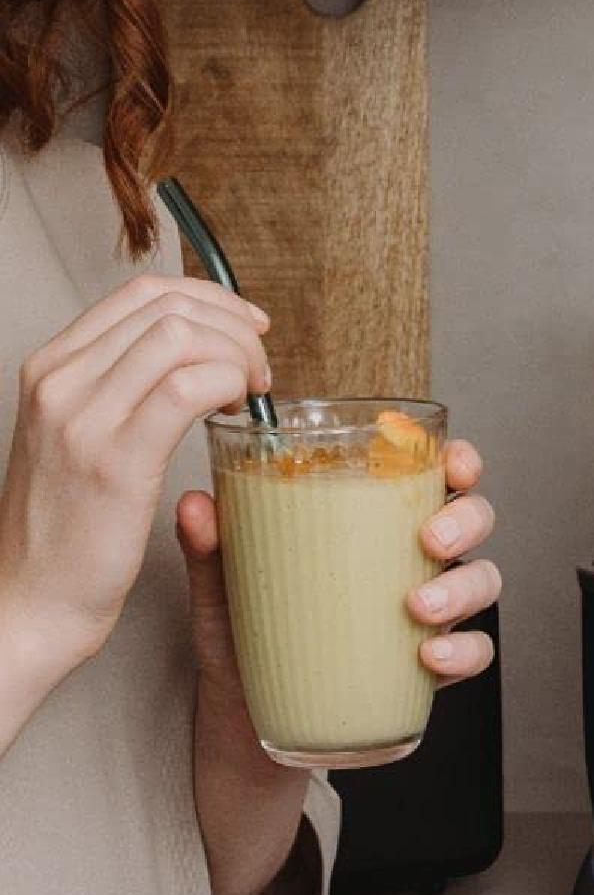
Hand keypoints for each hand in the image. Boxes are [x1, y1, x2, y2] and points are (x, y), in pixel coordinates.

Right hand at [0, 274, 269, 701]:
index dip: (211, 301)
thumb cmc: (69, 530)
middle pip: (167, 307)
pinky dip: (228, 386)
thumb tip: (195, 360)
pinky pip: (187, 389)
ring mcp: (83, 417)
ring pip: (181, 337)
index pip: (140, 295)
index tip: (250, 329)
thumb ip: (122, 394)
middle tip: (261, 373)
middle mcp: (60, 381)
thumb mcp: (82, 440)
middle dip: (234, 328)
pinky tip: (237, 414)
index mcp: (53, 369)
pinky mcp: (116, 460)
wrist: (31, 599)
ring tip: (252, 397)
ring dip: (238, 357)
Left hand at [178, 437, 498, 894]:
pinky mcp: (428, 667)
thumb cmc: (245, 639)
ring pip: (483, 581)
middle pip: (474, 518)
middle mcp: (410, 559)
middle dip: (466, 521)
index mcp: (372, 522)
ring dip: (463, 588)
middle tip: (431, 538)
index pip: (429, 475)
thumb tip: (195, 505)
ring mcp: (428, 613)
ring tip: (421, 607)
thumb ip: (212, 550)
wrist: (249, 722)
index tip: (451, 462)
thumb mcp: (223, 592)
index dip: (458, 461)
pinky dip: (464, 652)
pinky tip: (430, 657)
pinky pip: (474, 652)